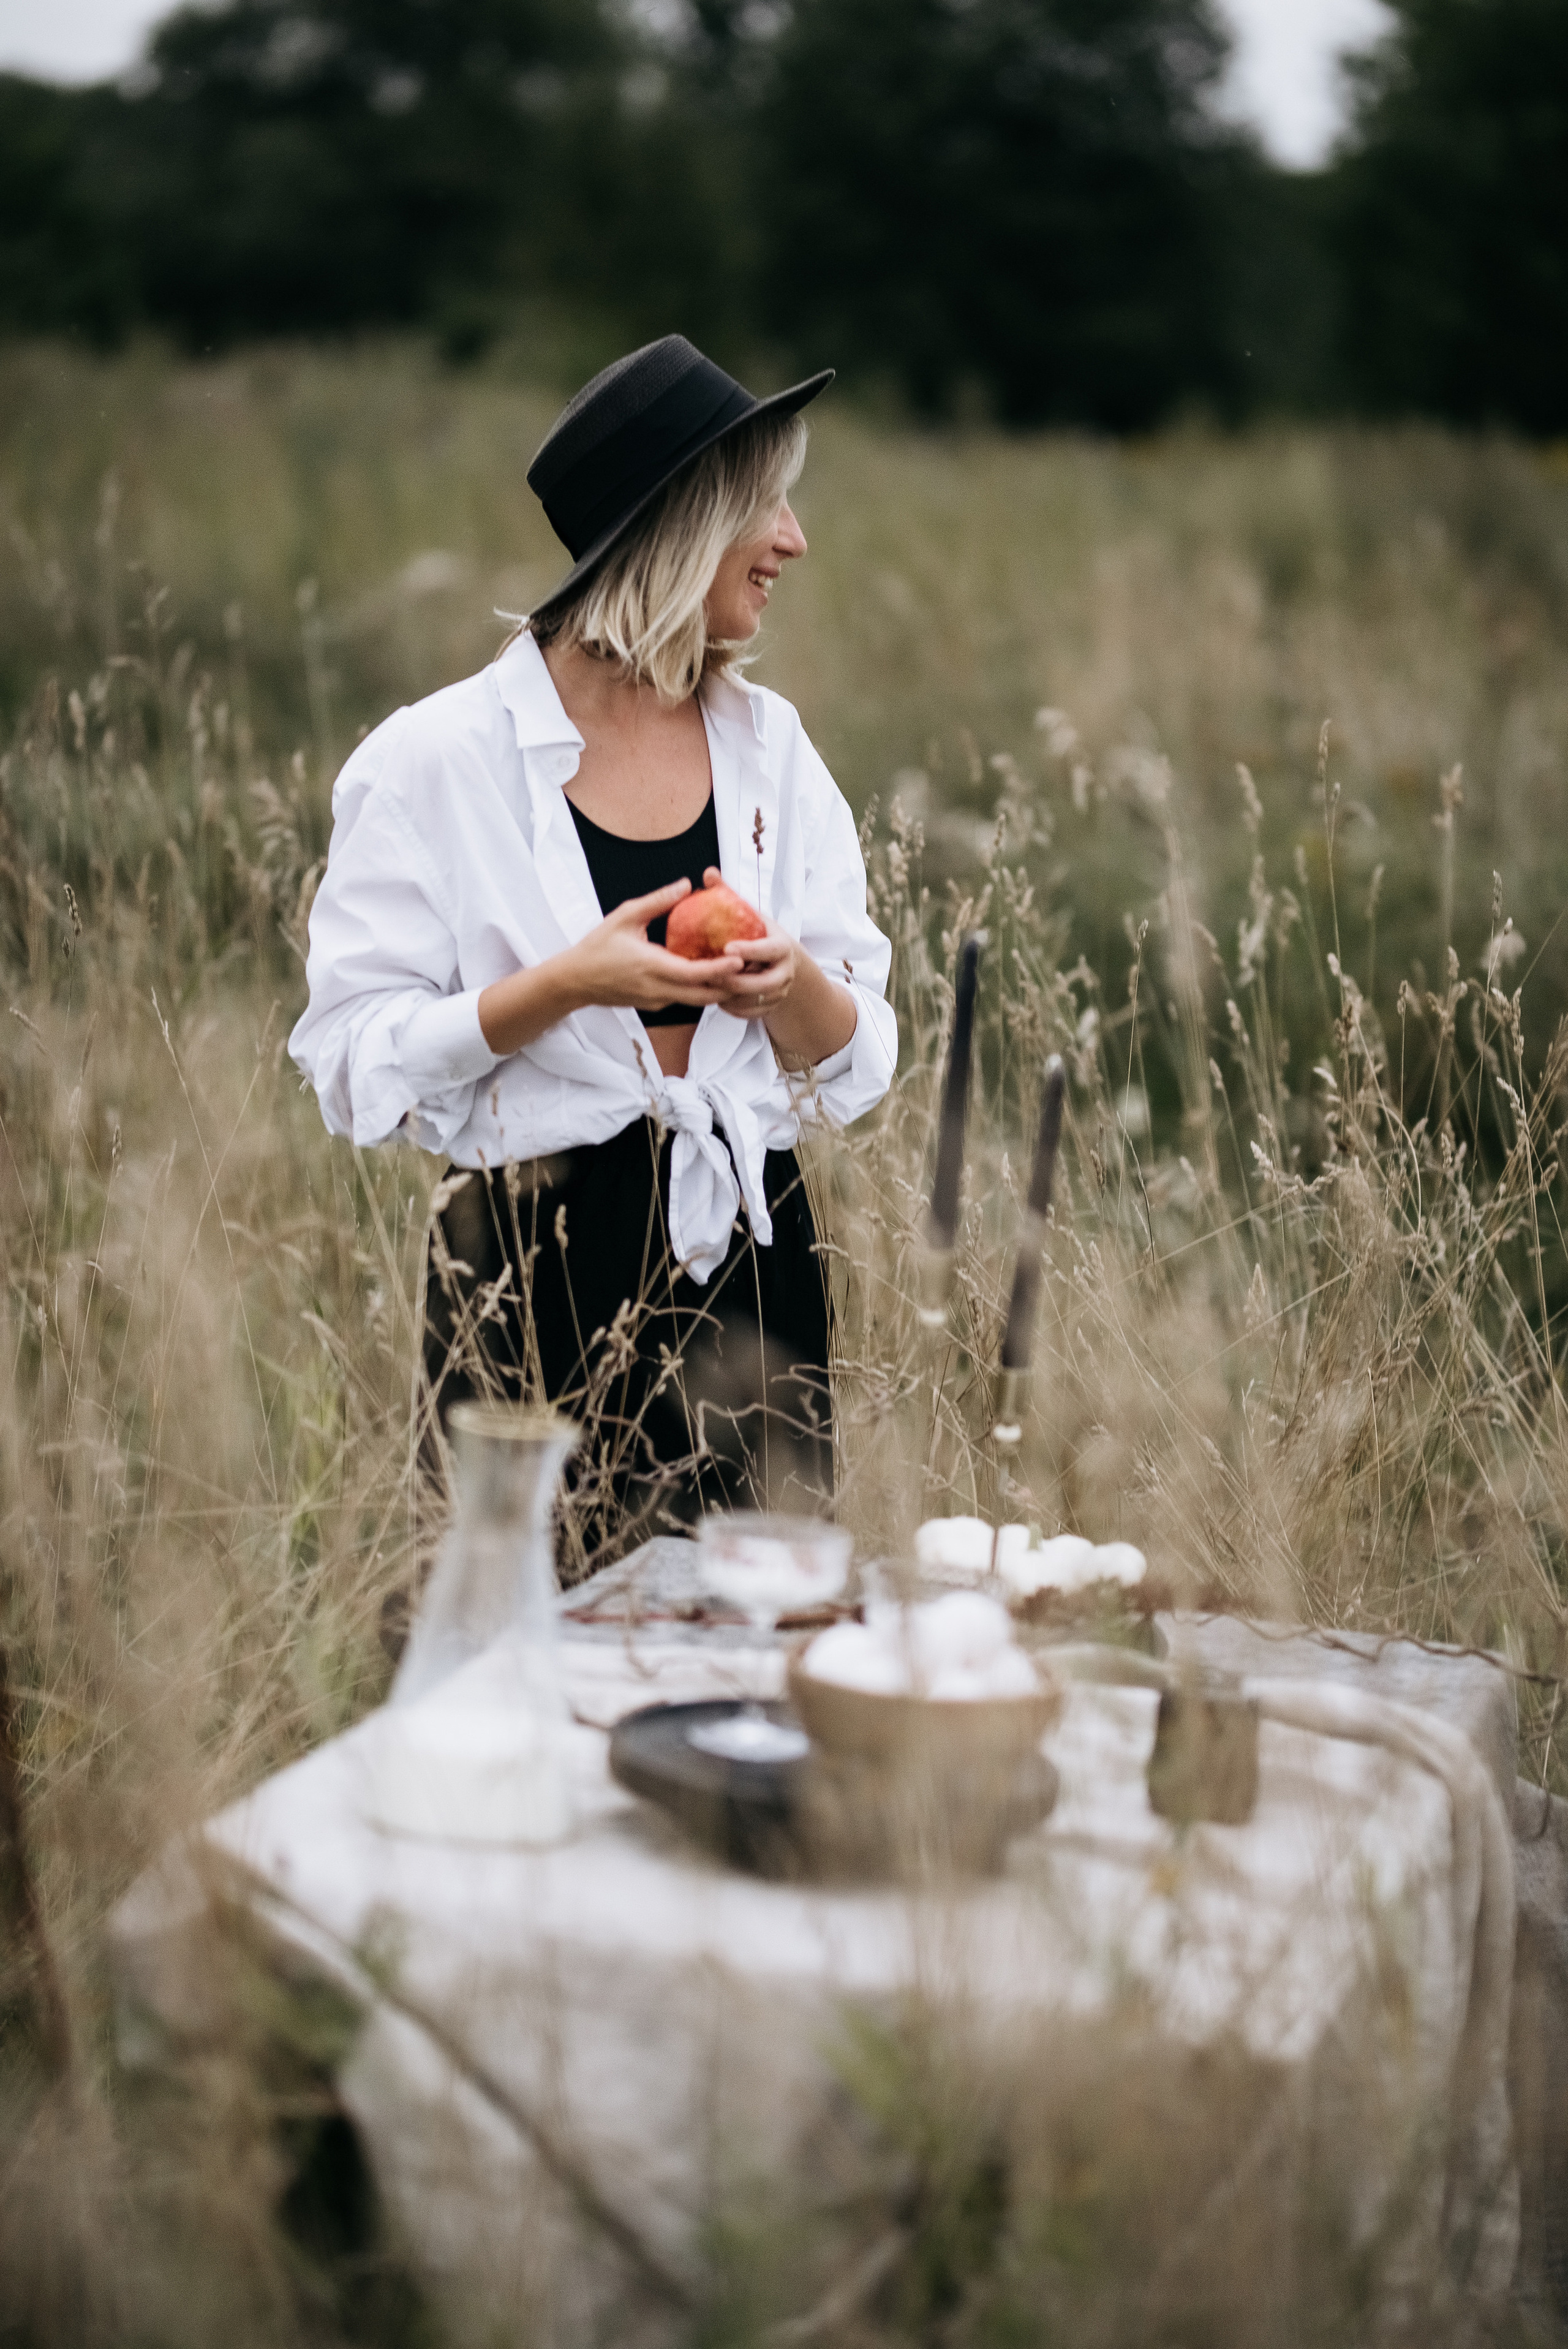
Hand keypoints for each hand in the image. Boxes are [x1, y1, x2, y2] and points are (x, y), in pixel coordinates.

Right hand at [564, 878, 744, 1012]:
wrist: (574, 980)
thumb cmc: (597, 946)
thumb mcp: (625, 916)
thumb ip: (658, 901)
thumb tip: (686, 884)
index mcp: (652, 967)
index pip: (695, 973)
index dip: (721, 969)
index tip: (741, 958)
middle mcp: (658, 989)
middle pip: (704, 996)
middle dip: (730, 985)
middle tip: (751, 969)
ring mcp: (657, 1001)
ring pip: (697, 1001)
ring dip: (718, 989)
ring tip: (738, 973)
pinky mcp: (654, 1005)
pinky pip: (685, 999)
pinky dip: (701, 990)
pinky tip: (711, 975)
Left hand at [696, 867, 856, 1065]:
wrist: (786, 963)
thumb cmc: (762, 934)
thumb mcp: (752, 914)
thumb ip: (730, 895)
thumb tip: (709, 873)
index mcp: (782, 947)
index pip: (769, 950)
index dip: (750, 950)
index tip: (727, 947)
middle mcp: (785, 972)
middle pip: (763, 983)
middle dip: (736, 981)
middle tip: (710, 974)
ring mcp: (780, 992)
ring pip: (754, 1001)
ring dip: (731, 997)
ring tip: (709, 987)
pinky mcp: (771, 1007)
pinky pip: (750, 1014)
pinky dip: (732, 1009)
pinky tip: (715, 999)